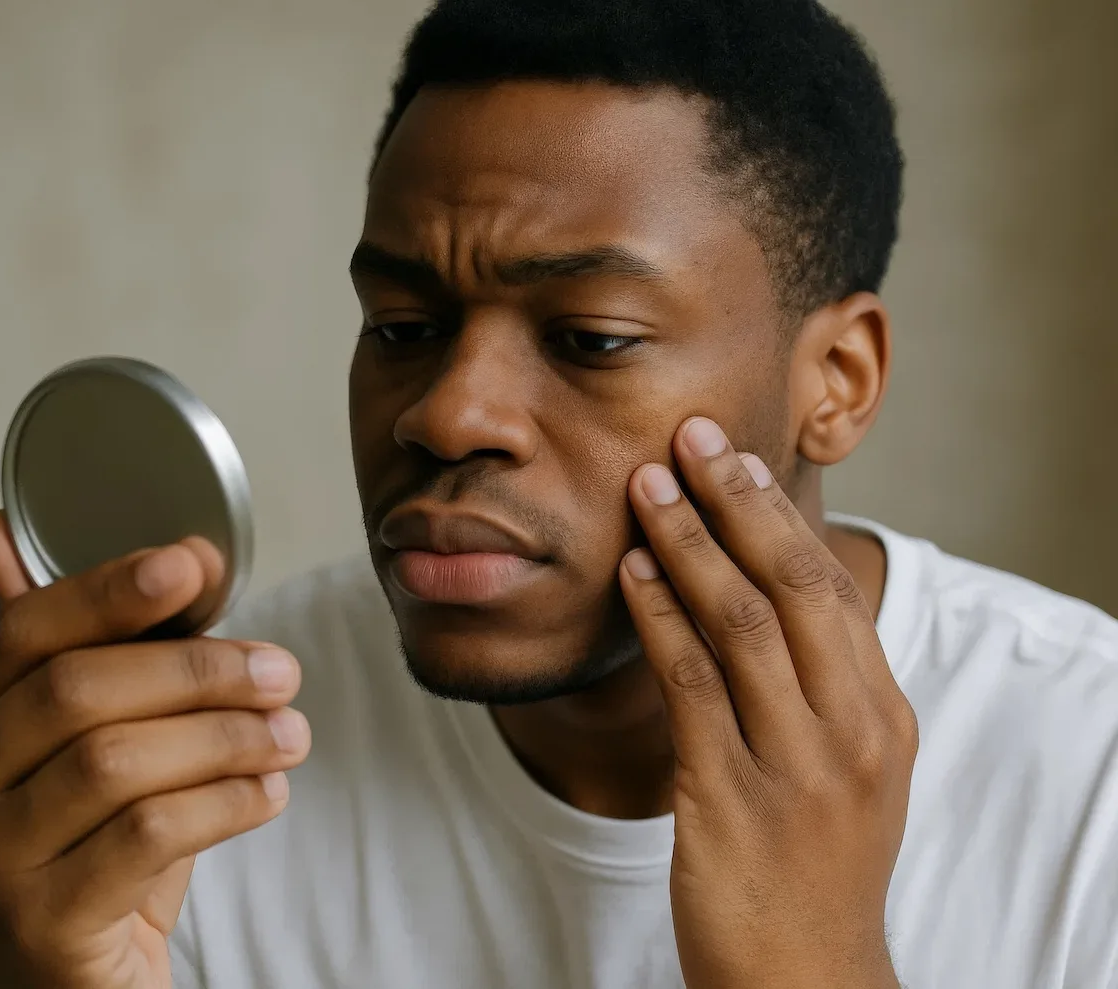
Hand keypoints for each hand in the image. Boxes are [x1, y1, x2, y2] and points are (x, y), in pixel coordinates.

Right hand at [0, 513, 311, 988]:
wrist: (83, 981)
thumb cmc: (99, 845)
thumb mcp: (99, 741)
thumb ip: (97, 647)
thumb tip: (82, 540)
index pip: (25, 630)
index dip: (111, 588)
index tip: (195, 562)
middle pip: (78, 690)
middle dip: (198, 670)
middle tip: (282, 673)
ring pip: (117, 760)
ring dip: (227, 736)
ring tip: (291, 735)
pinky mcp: (38, 921)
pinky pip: (147, 834)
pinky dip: (226, 802)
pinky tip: (269, 792)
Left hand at [619, 418, 917, 988]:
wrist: (802, 979)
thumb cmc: (814, 861)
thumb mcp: (846, 766)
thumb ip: (818, 683)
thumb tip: (766, 590)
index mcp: (883, 715)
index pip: (832, 588)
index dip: (777, 514)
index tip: (733, 456)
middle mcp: (850, 732)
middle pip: (792, 587)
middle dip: (736, 503)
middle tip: (691, 438)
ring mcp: (793, 766)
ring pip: (738, 623)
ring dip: (686, 544)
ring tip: (645, 486)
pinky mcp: (728, 798)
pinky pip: (688, 684)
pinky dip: (657, 617)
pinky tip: (629, 573)